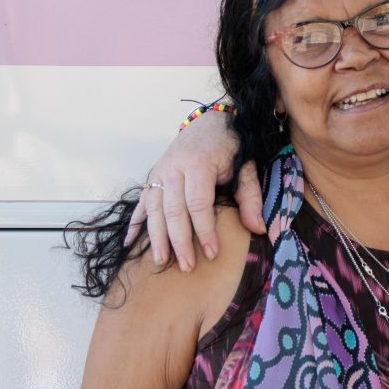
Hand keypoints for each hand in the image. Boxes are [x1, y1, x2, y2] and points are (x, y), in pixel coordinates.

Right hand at [125, 111, 253, 270]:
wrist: (210, 122)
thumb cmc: (230, 146)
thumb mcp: (246, 167)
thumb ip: (251, 197)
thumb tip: (258, 230)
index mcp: (198, 164)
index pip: (198, 204)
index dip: (204, 230)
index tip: (212, 253)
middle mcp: (173, 168)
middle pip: (173, 210)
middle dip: (179, 241)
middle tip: (187, 266)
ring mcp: (158, 173)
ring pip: (153, 209)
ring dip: (155, 237)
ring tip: (161, 262)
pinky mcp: (152, 177)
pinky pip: (141, 203)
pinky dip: (135, 223)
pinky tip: (130, 243)